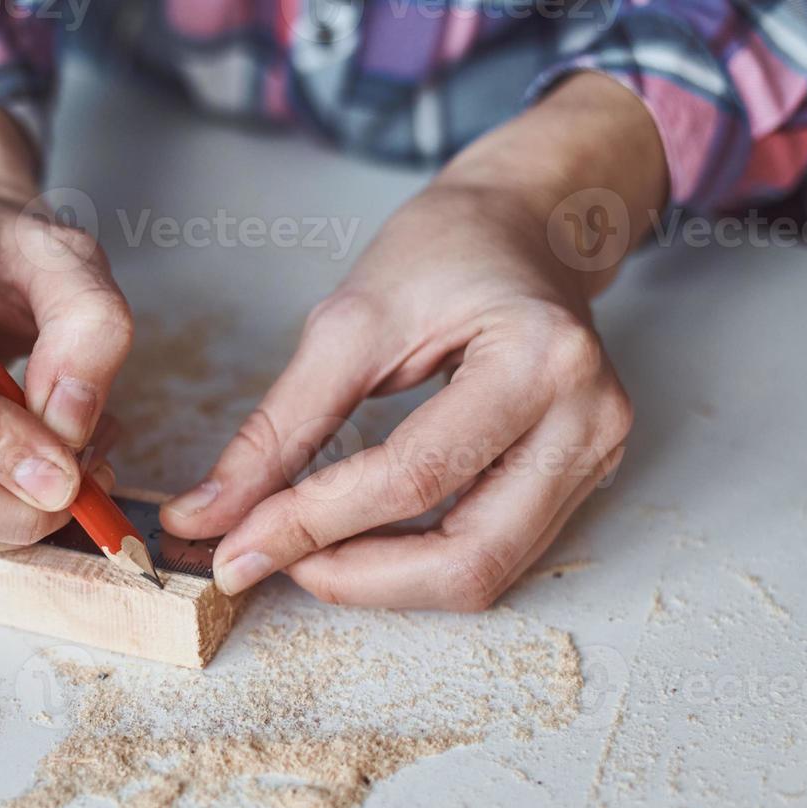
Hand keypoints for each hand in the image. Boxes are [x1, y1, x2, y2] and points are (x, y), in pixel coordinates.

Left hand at [162, 74, 664, 607]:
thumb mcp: (346, 323)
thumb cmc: (446, 253)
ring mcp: (595, 458)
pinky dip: (414, 564)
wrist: (526, 226)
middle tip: (270, 559)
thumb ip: (279, 429)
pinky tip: (358, 540)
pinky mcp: (581, 482)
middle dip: (356, 577)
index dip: (312, 525)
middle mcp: (589, 420)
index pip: (414, 477)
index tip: (233, 549)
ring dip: (383, 582)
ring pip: (484, 575)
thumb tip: (211, 515)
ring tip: (306, 548)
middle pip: (468, 558)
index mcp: (541, 360)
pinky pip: (494, 556)